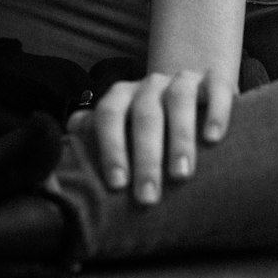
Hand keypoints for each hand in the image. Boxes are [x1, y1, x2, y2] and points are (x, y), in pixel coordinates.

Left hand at [68, 69, 234, 204]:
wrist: (189, 92)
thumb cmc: (147, 128)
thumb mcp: (120, 133)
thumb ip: (91, 144)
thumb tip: (61, 169)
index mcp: (121, 96)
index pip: (109, 115)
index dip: (110, 147)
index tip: (117, 184)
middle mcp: (149, 85)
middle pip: (145, 114)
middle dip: (145, 157)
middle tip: (147, 197)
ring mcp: (182, 79)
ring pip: (179, 100)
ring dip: (179, 137)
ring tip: (181, 174)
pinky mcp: (215, 79)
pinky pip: (217, 88)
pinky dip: (216, 111)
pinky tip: (214, 138)